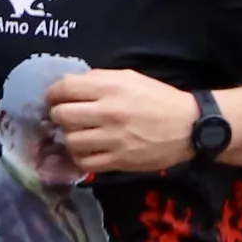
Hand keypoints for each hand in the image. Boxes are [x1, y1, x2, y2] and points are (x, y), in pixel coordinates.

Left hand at [41, 68, 196, 175]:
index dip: (53, 93)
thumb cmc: (159, 99)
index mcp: (110, 87)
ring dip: (69, 137)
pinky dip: (79, 157)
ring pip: (70, 140)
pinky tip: (86, 151)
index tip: (54, 98)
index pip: (65, 88)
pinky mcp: (118, 160)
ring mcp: (112, 138)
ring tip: (77, 134)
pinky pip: (84, 162)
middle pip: (61, 115)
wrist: (188, 126)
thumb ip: (100, 80)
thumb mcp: (130, 78)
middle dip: (58, 115)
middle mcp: (108, 112)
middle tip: (64, 117)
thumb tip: (70, 86)